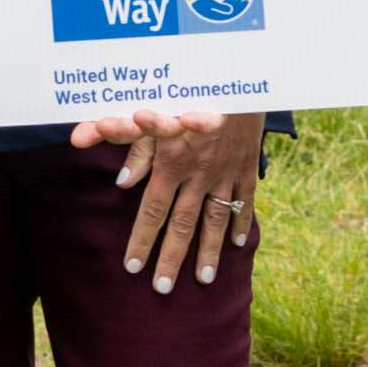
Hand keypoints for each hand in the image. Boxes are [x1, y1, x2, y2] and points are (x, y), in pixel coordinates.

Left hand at [70, 107, 266, 290]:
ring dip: (209, 252)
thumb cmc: (188, 92)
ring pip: (215, 220)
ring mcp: (225, 173)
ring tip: (204, 281)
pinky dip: (242, 224)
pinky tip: (237, 245)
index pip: (152, 211)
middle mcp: (198, 174)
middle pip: (181, 225)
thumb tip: (121, 183)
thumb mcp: (158, 115)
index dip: (141, 240)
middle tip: (162, 289)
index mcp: (172, 163)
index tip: (132, 267)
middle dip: (171, 259)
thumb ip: (138, 149)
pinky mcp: (246, 166)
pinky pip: (245, 201)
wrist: (236, 77)